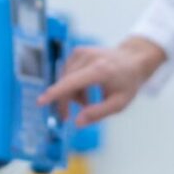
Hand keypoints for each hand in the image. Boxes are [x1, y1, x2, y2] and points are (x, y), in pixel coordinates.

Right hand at [38, 37, 166, 125]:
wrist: (133, 59)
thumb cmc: (127, 83)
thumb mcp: (119, 104)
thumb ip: (98, 113)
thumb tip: (77, 123)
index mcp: (100, 70)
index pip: (72, 82)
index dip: (55, 93)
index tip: (41, 102)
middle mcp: (88, 58)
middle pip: (66, 84)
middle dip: (66, 102)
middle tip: (67, 117)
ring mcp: (81, 52)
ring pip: (65, 79)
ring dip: (72, 93)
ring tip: (87, 100)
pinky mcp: (77, 51)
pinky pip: (67, 73)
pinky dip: (73, 84)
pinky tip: (85, 88)